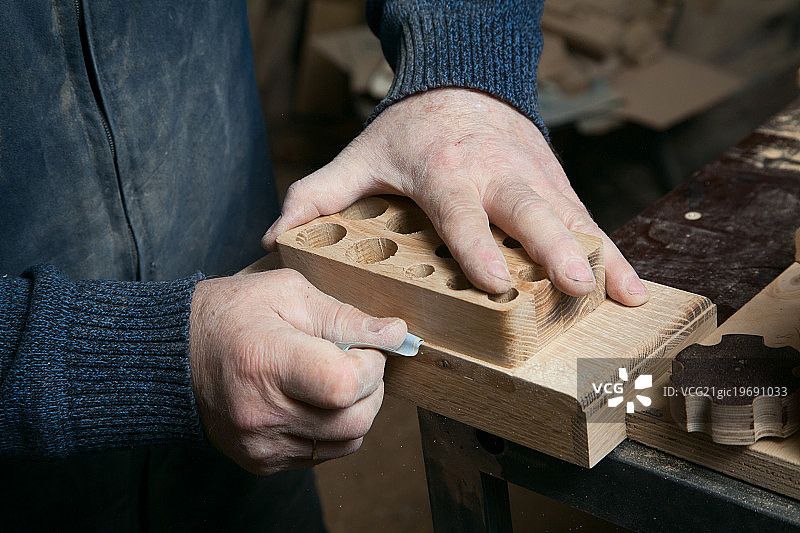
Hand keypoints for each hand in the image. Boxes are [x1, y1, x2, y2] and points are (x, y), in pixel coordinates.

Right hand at [189, 269, 406, 474]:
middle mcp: (262, 412)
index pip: (343, 384)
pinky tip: (314, 399)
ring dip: (357, 409)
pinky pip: (323, 454)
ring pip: (347, 441)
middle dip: (372, 388)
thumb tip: (395, 333)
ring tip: (334, 379)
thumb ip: (345, 316)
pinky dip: (333, 428)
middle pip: (355, 420)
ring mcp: (261, 443)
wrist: (172, 357)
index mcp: (266, 362)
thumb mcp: (287, 293)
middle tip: (355, 361)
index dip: (370, 366)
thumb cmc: (228, 315)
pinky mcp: (262, 461)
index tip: (364, 348)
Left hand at [262, 88, 648, 305]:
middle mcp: (494, 172)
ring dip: (598, 255)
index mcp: (443, 169)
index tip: (497, 284)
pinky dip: (611, 250)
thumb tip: (274, 237)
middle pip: (528, 209)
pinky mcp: (554, 181)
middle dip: (553, 247)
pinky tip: (630, 285)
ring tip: (624, 294)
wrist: (463, 81)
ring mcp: (531, 175)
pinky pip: (585, 218)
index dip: (478, 246)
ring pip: (569, 215)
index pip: (461, 212)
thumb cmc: (410, 129)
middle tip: (572, 283)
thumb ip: (319, 194)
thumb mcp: (361, 156)